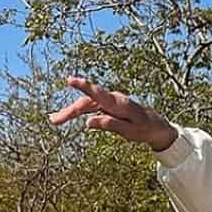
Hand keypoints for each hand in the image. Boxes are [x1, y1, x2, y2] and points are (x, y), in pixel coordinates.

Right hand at [48, 77, 177, 150]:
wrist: (156, 125)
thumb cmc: (144, 129)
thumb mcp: (130, 132)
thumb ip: (110, 125)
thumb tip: (88, 122)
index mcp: (120, 104)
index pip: (99, 94)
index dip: (85, 86)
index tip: (71, 80)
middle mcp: (113, 99)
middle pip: (87, 102)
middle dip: (70, 111)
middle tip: (54, 120)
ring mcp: (109, 101)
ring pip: (86, 104)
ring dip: (70, 112)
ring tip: (55, 120)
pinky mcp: (107, 105)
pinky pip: (89, 107)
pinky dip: (77, 112)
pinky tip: (65, 116)